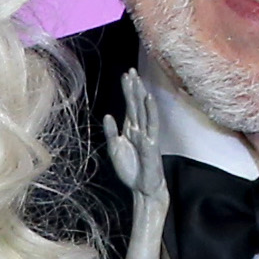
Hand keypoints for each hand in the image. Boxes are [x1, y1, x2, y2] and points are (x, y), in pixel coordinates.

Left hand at [102, 69, 163, 196]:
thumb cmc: (131, 169)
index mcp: (131, 129)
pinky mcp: (152, 144)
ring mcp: (147, 135)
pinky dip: (150, 111)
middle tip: (131, 71)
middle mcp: (140, 129)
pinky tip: (148, 99)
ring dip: (141, 95)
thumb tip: (107, 115)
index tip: (126, 75)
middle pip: (136, 104)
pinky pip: (151, 125)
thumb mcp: (115, 149)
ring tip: (138, 81)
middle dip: (134, 88)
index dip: (128, 91)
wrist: (142, 187)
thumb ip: (111, 132)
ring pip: (144, 111)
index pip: (130, 105)